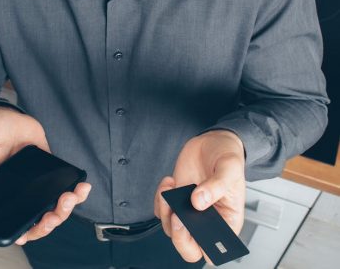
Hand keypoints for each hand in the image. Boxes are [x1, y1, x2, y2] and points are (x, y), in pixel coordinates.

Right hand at [0, 106, 90, 245]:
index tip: (33, 227)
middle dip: (50, 221)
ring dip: (65, 208)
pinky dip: (74, 191)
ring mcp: (33, 183)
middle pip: (35, 219)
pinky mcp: (46, 170)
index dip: (24, 231)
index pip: (9, 222)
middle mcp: (15, 193)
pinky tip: (82, 186)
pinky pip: (62, 187)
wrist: (3, 111)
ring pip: (51, 207)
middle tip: (56, 212)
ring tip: (73, 195)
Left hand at [154, 130, 245, 264]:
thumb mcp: (230, 168)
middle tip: (177, 216)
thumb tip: (198, 202)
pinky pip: (162, 210)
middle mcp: (207, 220)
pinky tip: (169, 182)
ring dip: (166, 212)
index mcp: (227, 221)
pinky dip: (160, 199)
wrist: (214, 140)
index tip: (194, 226)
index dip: (203, 246)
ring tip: (170, 189)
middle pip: (189, 247)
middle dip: (179, 236)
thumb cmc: (228, 156)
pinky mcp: (177, 198)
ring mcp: (190, 210)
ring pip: (172, 229)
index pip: (214, 250)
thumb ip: (217, 185)